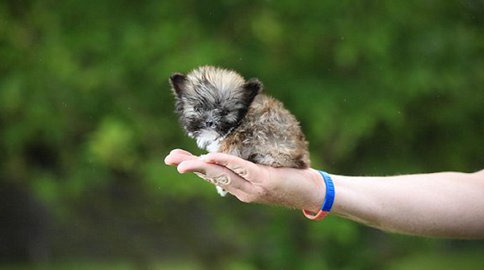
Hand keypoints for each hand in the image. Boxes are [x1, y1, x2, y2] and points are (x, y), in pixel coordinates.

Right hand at [164, 149, 324, 210]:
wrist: (314, 194)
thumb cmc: (294, 179)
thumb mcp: (268, 171)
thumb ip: (253, 163)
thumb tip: (242, 143)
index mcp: (241, 187)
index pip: (213, 175)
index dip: (193, 166)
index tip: (174, 157)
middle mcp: (243, 190)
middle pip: (211, 176)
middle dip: (188, 166)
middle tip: (169, 159)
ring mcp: (252, 188)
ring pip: (220, 175)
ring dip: (199, 167)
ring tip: (180, 164)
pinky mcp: (263, 182)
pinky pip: (240, 169)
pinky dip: (224, 163)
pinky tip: (211, 158)